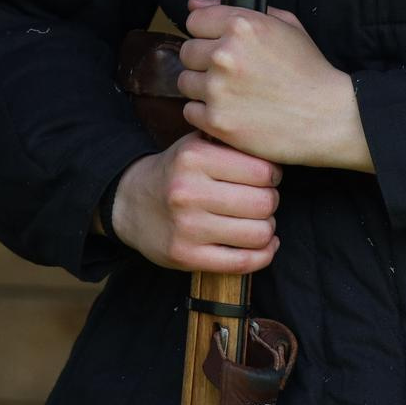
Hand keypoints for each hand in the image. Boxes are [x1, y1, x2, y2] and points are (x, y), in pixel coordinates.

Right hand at [106, 133, 280, 275]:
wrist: (130, 203)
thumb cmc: (175, 172)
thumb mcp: (194, 144)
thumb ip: (229, 142)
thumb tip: (274, 149)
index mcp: (193, 157)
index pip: (261, 170)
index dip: (273, 175)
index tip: (269, 177)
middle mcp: (188, 192)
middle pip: (263, 202)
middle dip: (271, 201)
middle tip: (264, 199)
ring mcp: (187, 227)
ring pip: (259, 233)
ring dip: (268, 228)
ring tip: (260, 221)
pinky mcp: (187, 256)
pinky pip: (243, 262)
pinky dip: (263, 255)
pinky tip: (264, 245)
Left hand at [179, 0, 372, 172]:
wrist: (331, 117)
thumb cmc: (310, 71)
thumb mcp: (285, 26)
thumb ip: (238, 10)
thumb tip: (195, 3)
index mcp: (241, 25)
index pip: (194, 20)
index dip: (207, 33)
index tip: (218, 44)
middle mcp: (225, 54)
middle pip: (187, 52)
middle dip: (204, 61)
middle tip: (230, 73)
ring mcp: (218, 89)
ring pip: (186, 81)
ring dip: (204, 88)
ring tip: (233, 94)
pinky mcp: (217, 120)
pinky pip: (191, 111)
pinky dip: (207, 114)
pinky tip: (232, 112)